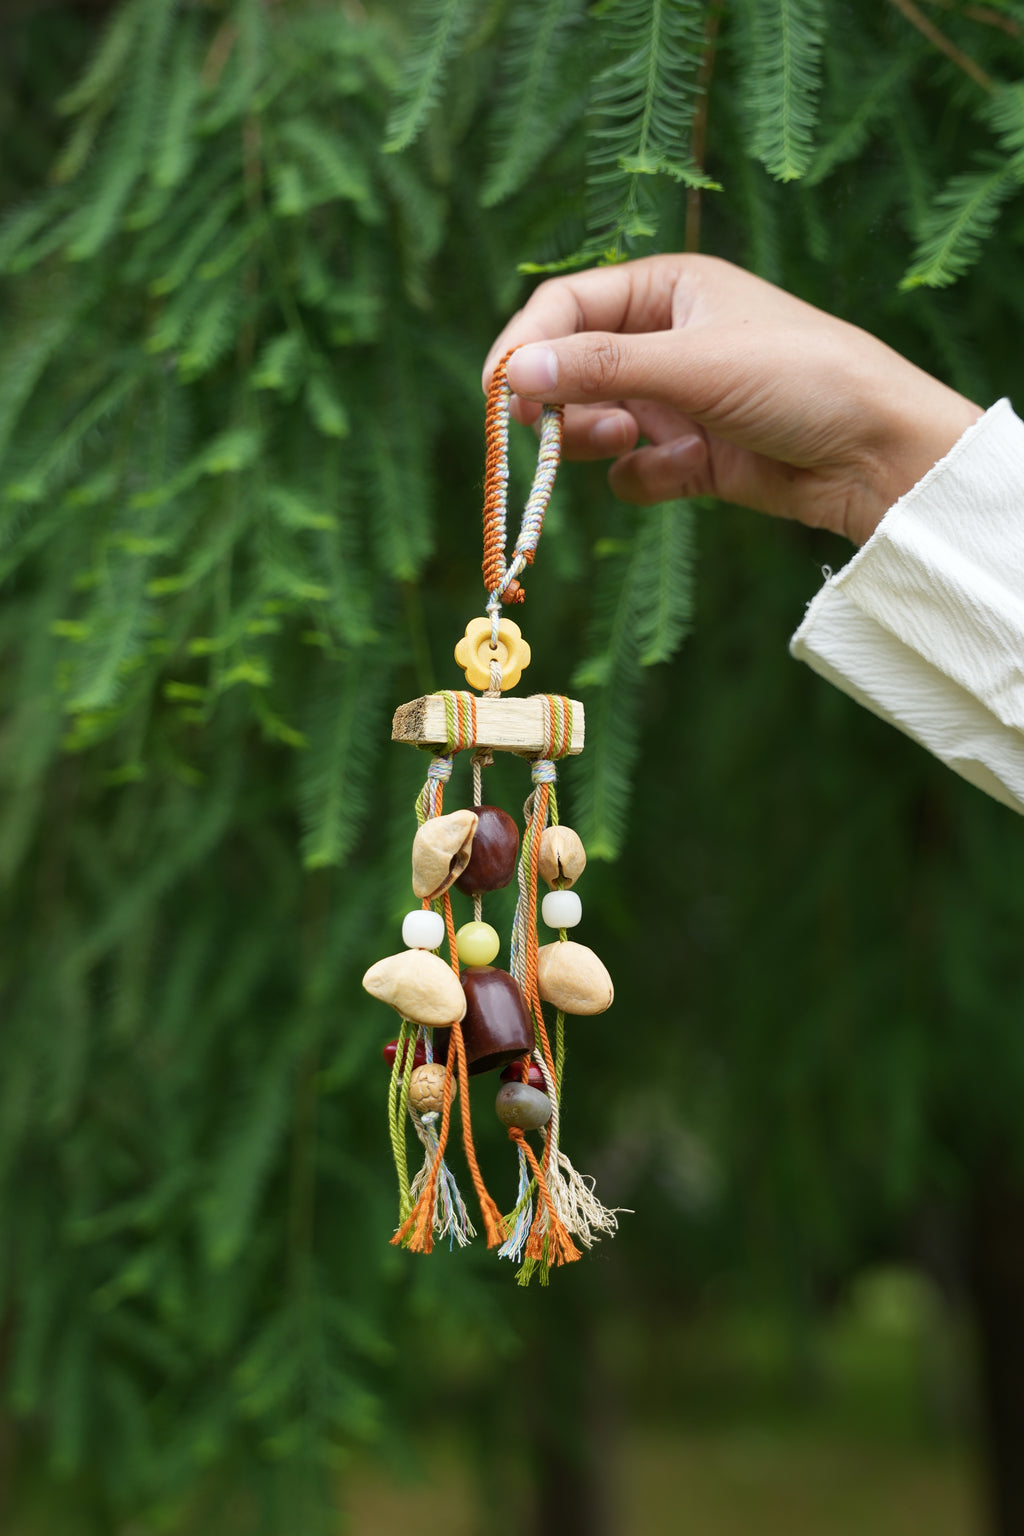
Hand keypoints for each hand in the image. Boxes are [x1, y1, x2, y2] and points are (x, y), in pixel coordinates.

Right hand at [483, 255, 982, 545]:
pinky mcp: (692, 457)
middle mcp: (665, 339)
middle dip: (558, 399)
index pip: (567, 305)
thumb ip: (600, 368)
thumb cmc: (799, 378)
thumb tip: (511, 372)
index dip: (525, 344)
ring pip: (595, 422)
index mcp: (667, 289)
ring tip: (625, 443)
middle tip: (546, 429)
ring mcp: (677, 400)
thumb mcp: (693, 364)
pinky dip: (646, 478)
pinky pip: (633, 471)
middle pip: (571, 366)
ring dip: (595, 439)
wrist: (876, 454)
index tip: (497, 392)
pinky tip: (688, 473)